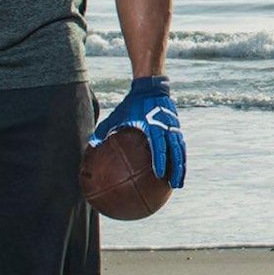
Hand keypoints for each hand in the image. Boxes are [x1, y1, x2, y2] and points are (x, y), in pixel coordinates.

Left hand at [89, 74, 185, 188]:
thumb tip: (92, 144)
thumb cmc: (132, 103)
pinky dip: (180, 159)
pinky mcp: (176, 128)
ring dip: (181, 167)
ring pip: (180, 151)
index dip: (160, 161)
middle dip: (176, 170)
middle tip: (174, 186)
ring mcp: (173, 128)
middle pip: (175, 152)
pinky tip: (177, 171)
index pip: (158, 146)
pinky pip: (180, 146)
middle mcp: (166, 127)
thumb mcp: (118, 114)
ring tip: (178, 183)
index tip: (159, 175)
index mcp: (153, 125)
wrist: (150, 88)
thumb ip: (105, 129)